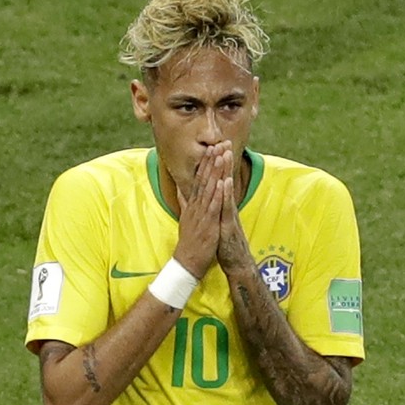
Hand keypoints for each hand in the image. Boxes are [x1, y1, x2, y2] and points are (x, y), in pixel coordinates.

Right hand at [173, 145, 225, 278]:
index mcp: (192, 204)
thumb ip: (184, 201)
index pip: (199, 179)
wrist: (187, 261)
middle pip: (204, 179)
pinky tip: (223, 182)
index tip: (212, 148)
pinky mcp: (208, 224)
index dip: (206, 163)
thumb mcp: (186, 217)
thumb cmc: (189, 240)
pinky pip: (214, 206)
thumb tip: (180, 189)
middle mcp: (196, 205)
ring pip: (209, 189)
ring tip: (221, 156)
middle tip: (218, 144)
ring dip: (215, 172)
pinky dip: (218, 194)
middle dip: (212, 161)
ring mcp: (202, 214)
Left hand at [216, 145, 253, 274]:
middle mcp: (227, 207)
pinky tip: (225, 181)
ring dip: (226, 172)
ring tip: (224, 154)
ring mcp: (229, 215)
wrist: (236, 262)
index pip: (220, 181)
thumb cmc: (225, 243)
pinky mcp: (229, 225)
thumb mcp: (217, 222)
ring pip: (227, 190)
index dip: (217, 165)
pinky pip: (227, 208)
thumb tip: (207, 197)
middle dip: (223, 161)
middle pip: (225, 180)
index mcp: (222, 206)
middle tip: (223, 141)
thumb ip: (213, 208)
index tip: (215, 146)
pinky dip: (226, 194)